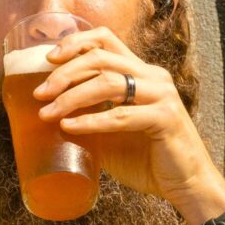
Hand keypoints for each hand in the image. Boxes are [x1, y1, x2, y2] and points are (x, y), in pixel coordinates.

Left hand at [33, 25, 224, 211]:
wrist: (184, 185)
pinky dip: (91, 121)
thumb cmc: (144, 158)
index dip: (74, 43)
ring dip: (71, 97)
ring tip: (47, 113)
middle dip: (64, 73)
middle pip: (100, 57)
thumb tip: (46, 109)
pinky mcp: (165, 118)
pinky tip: (69, 127)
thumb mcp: (108, 130)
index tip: (48, 59)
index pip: (105, 40)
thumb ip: (87, 114)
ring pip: (108, 82)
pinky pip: (120, 114)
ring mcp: (162, 95)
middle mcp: (152, 76)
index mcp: (140, 72)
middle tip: (40, 93)